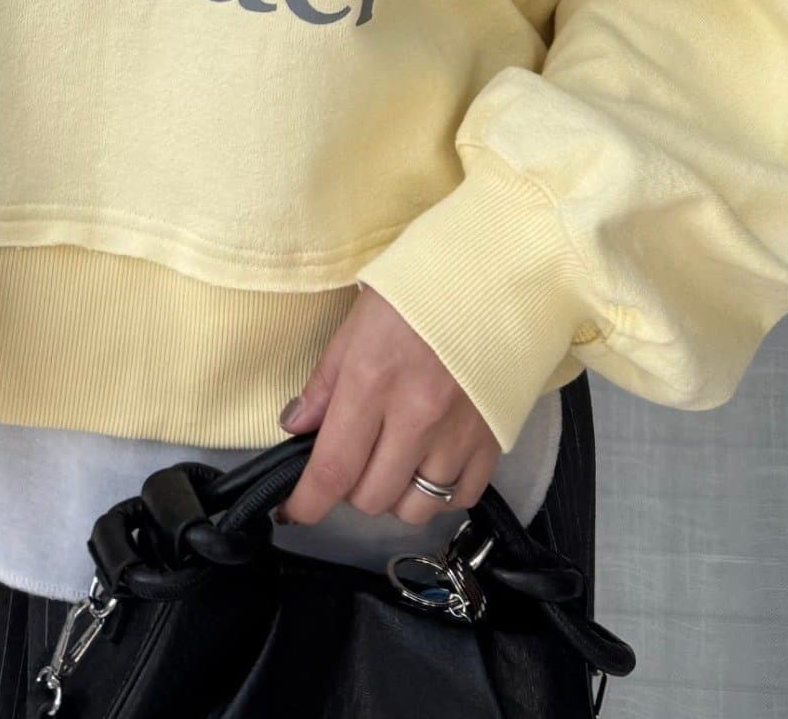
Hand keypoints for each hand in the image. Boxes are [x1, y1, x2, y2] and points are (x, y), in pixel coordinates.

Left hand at [275, 284, 500, 526]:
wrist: (492, 275)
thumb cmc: (415, 293)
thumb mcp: (355, 325)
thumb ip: (324, 382)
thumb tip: (294, 427)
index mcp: (372, 383)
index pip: (332, 469)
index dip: (307, 503)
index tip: (293, 512)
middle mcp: (416, 417)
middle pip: (371, 498)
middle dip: (350, 487)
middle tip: (352, 457)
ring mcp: (458, 434)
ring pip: (415, 509)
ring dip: (394, 495)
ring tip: (392, 462)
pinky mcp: (493, 439)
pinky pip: (462, 497)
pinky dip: (440, 493)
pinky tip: (429, 464)